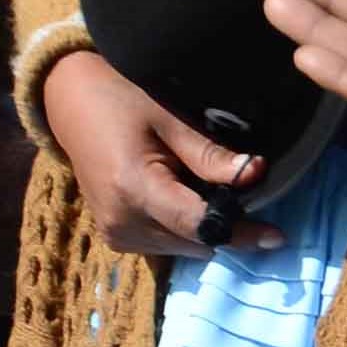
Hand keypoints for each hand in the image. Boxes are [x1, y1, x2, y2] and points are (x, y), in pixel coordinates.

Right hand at [44, 49, 267, 258]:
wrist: (70, 102)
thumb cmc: (121, 99)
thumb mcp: (168, 119)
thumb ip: (209, 154)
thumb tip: (256, 174)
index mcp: (134, 189)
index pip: (200, 226)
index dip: (241, 232)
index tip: (277, 235)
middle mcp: (122, 221)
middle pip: (196, 242)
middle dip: (225, 225)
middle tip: (243, 196)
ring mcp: (116, 233)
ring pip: (184, 247)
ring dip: (204, 227)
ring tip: (205, 189)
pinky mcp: (115, 237)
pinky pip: (166, 244)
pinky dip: (184, 228)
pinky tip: (184, 197)